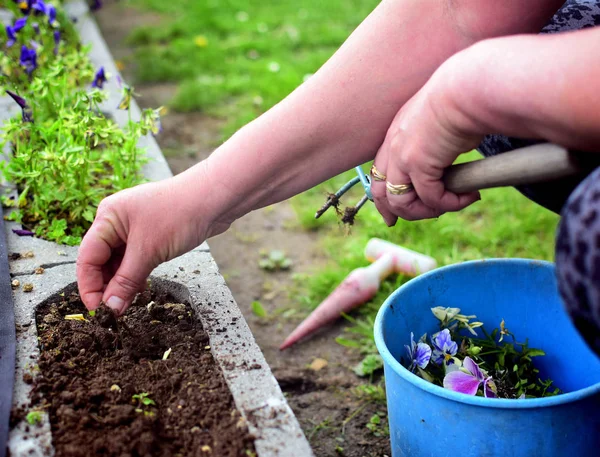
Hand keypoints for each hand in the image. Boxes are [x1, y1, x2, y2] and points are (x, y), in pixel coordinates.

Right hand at [76, 164, 229, 313]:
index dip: (89, 286)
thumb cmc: (179, 215)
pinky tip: (140, 289)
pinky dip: (136, 273)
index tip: (97, 310)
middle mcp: (117, 220)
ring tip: (127, 303)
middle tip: (114, 311)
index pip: (87, 257)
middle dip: (106, 285)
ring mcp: (135, 226)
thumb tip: (110, 307)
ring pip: (120, 261)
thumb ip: (126, 281)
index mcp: (108, 217)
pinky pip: (136, 258)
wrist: (215, 199)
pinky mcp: (152, 234)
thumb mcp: (148, 252)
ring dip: (122, 281)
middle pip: (101, 259)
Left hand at [370, 51, 482, 224]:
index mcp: (395, 134)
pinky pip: (431, 198)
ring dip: (428, 211)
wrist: (468, 87)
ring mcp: (402, 156)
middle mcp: (393, 146)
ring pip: (402, 203)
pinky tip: (469, 196)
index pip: (378, 174)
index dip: (384, 200)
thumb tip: (449, 159)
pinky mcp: (419, 164)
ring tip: (455, 202)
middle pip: (381, 194)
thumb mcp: (440, 123)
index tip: (392, 216)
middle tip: (428, 216)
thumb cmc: (464, 99)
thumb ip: (436, 143)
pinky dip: (451, 203)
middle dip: (400, 213)